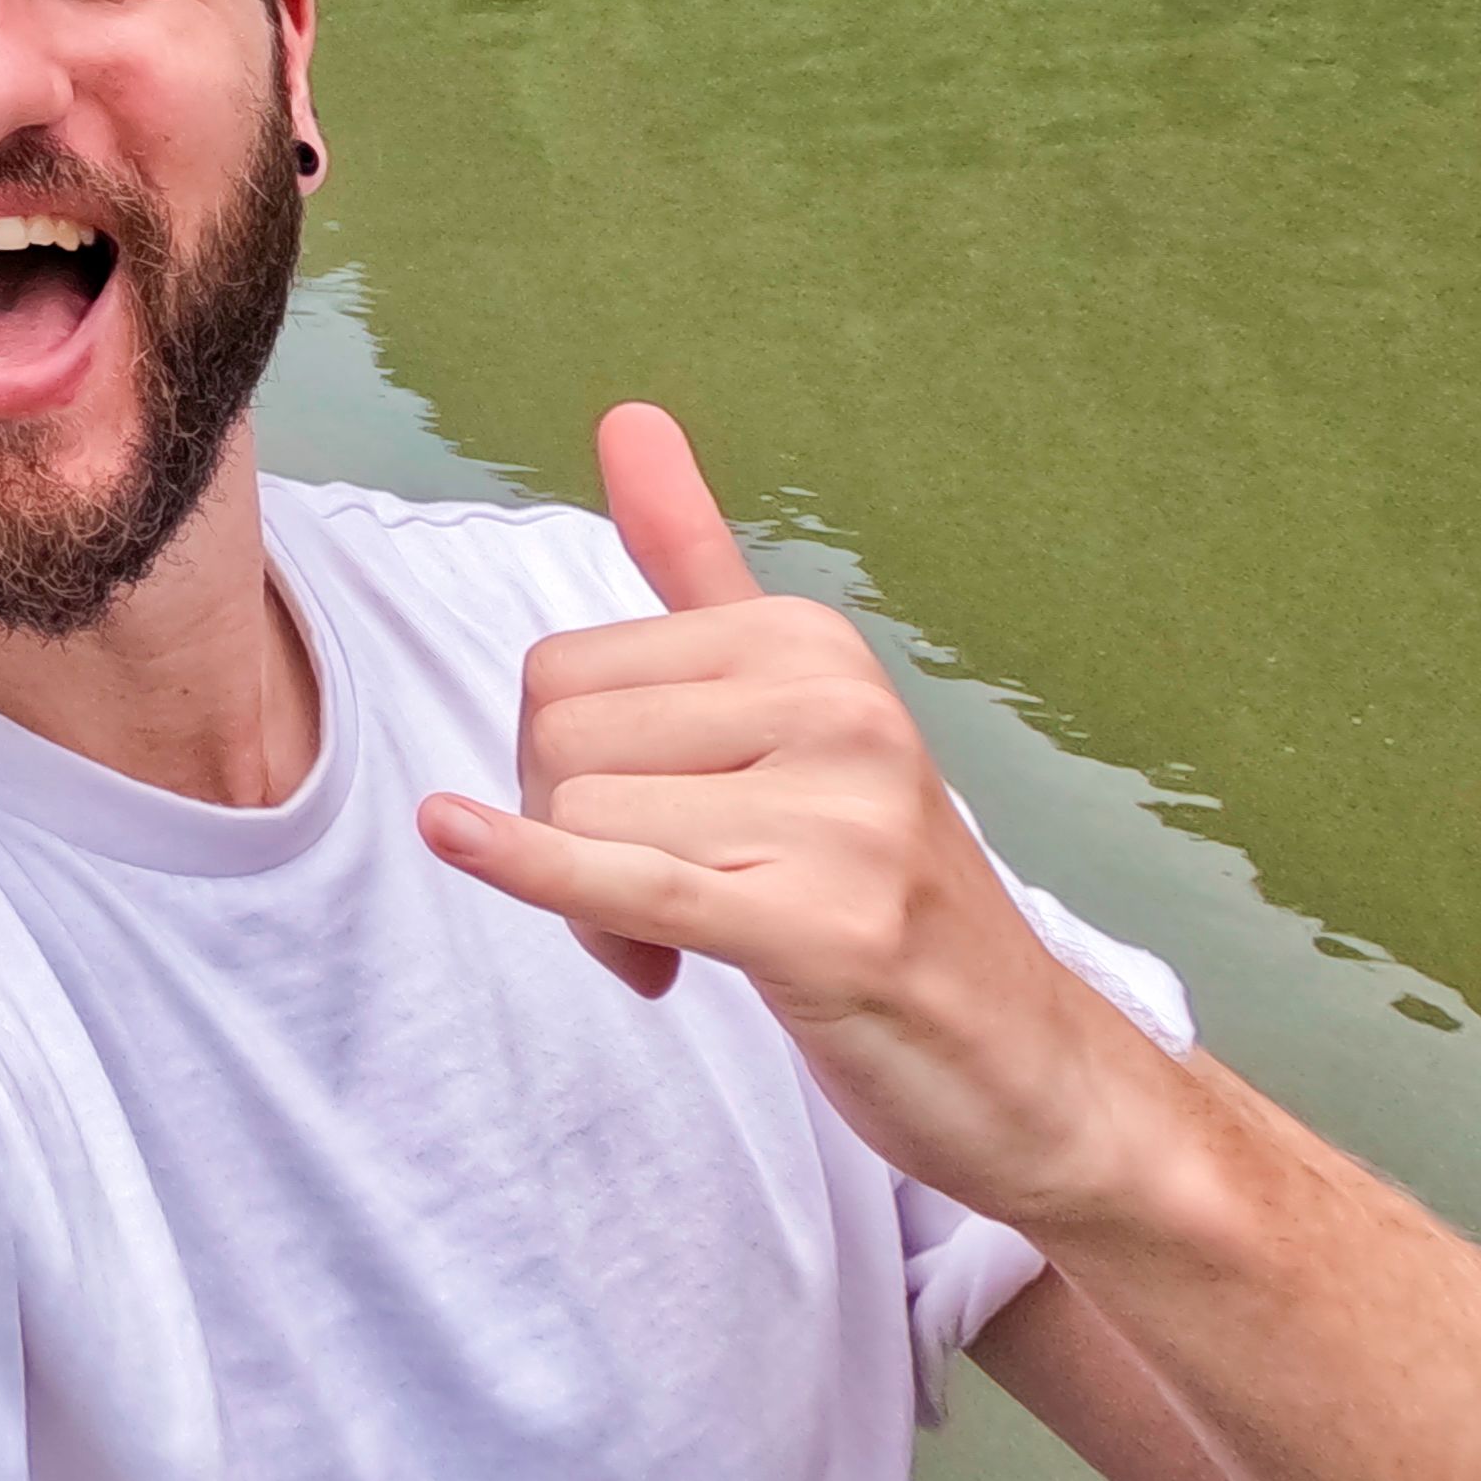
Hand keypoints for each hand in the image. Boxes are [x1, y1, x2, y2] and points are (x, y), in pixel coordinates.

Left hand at [419, 405, 1172, 1234]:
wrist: (1024, 1066)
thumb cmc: (879, 885)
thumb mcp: (796, 708)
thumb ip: (697, 567)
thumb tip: (626, 414)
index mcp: (808, 642)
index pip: (559, 673)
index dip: (570, 773)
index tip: (667, 833)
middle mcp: (833, 705)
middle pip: (555, 742)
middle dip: (573, 840)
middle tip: (680, 903)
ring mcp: (840, 814)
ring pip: (579, 823)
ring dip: (600, 916)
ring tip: (704, 945)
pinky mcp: (827, 926)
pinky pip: (626, 880)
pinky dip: (533, 870)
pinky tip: (455, 835)